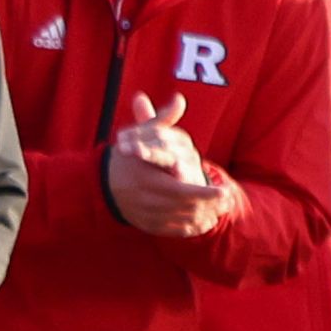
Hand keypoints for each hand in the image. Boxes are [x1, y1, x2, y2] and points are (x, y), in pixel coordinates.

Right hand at [106, 94, 231, 237]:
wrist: (101, 183)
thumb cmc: (128, 156)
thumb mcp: (143, 135)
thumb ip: (162, 119)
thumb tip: (179, 98)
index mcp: (147, 178)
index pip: (181, 190)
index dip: (205, 193)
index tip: (226, 191)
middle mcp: (145, 199)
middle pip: (185, 207)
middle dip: (210, 205)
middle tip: (229, 201)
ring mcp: (145, 214)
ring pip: (181, 220)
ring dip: (203, 217)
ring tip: (221, 211)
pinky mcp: (146, 225)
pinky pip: (172, 231)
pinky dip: (190, 228)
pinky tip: (204, 222)